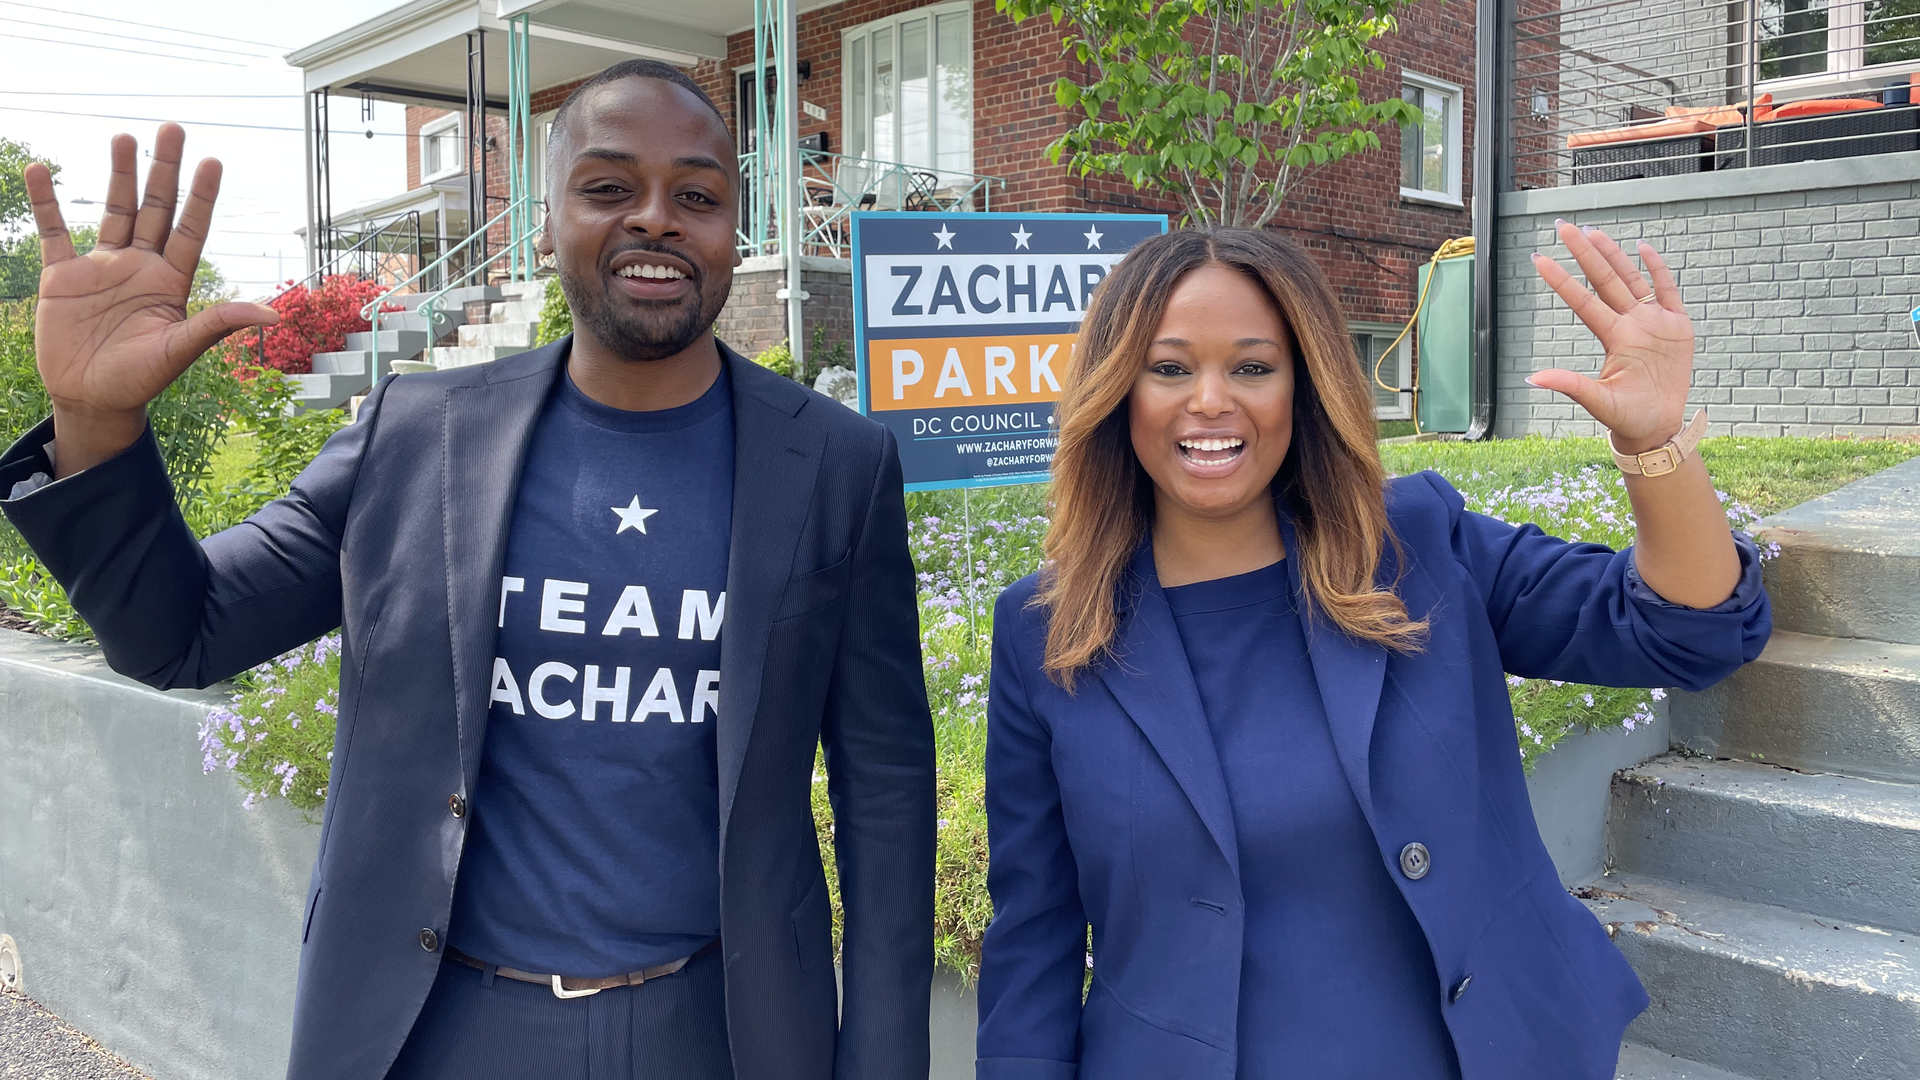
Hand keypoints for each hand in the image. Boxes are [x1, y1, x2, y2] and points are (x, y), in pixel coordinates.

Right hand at [26, 124, 277, 473]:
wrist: (91, 399)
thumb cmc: (140, 380)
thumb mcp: (180, 350)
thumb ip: (219, 324)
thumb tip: (274, 315)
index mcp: (171, 281)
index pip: (190, 229)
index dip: (202, 197)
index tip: (213, 161)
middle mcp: (140, 266)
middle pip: (155, 208)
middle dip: (164, 170)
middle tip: (173, 129)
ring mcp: (102, 267)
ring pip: (113, 210)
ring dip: (118, 175)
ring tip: (124, 137)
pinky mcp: (63, 276)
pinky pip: (54, 232)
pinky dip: (47, 203)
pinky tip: (41, 171)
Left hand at [1528, 220, 1692, 452]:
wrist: (1658, 426)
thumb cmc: (1626, 416)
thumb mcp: (1598, 401)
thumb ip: (1570, 386)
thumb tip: (1532, 378)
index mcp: (1612, 338)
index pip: (1583, 301)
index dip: (1562, 280)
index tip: (1539, 258)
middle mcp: (1630, 324)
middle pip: (1604, 280)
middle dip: (1585, 253)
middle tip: (1563, 226)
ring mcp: (1654, 322)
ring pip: (1631, 279)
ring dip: (1613, 255)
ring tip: (1593, 232)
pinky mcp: (1678, 326)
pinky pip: (1668, 291)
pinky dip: (1657, 269)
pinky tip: (1643, 248)